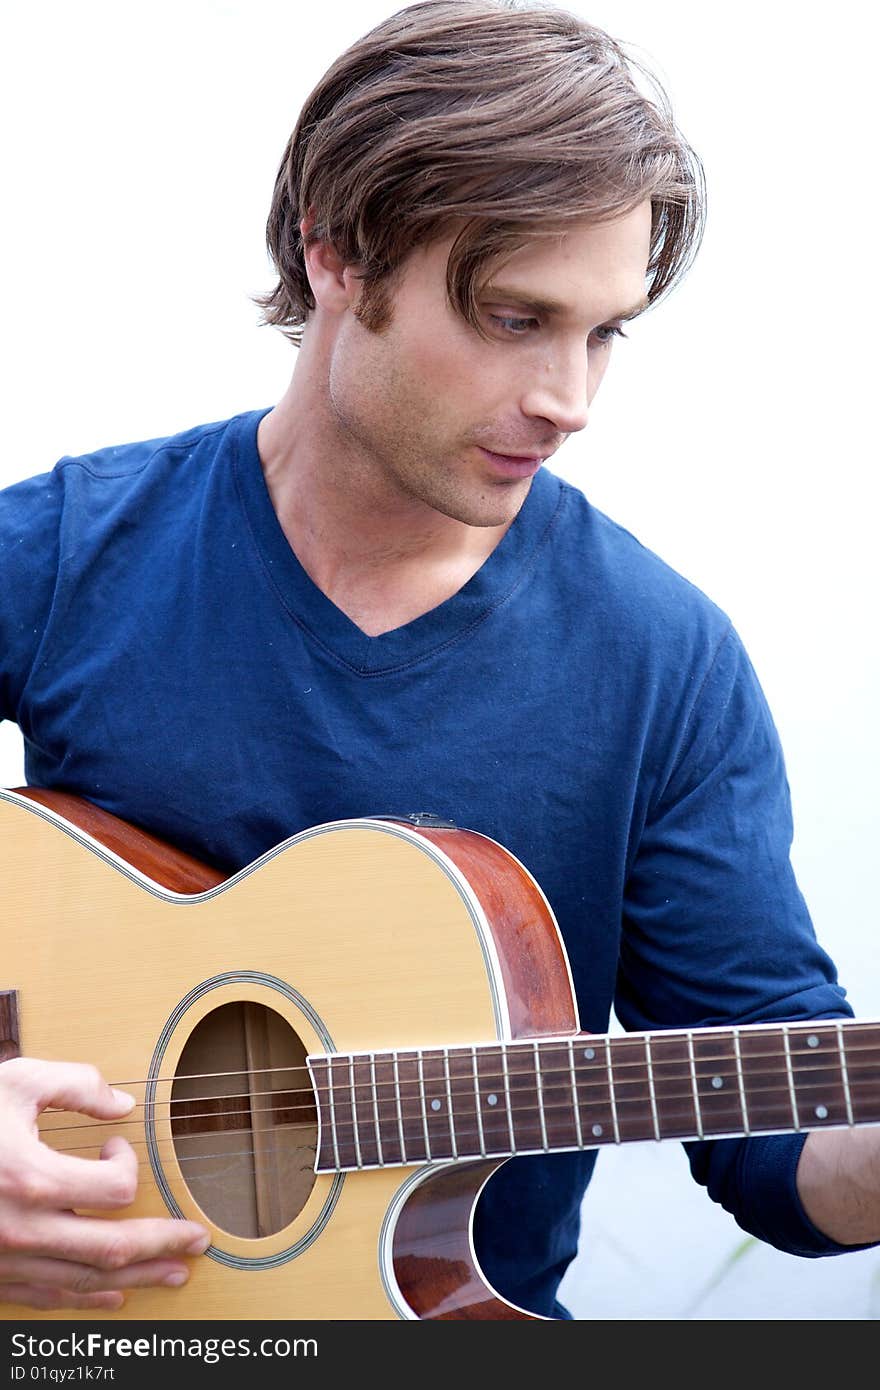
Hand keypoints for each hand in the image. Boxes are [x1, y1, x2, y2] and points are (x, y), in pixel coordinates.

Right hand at [0, 1056, 210, 1310]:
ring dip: (135, 1278)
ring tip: (174, 1274)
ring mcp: (7, 1259)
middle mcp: (22, 1229)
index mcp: (32, 1179)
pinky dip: (85, 1300)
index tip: (118, 1146)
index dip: (128, 1165)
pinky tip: (113, 1296)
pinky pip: (47, 1298)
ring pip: (84, 1281)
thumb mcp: (13, 1081)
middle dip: (162, 1246)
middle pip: (111, 1249)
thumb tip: (122, 1103)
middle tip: (199, 1243)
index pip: (113, 1189)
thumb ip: (74, 1084)